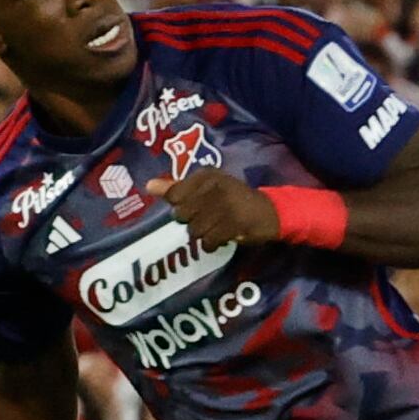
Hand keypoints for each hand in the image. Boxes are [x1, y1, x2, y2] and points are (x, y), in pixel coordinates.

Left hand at [147, 167, 279, 250]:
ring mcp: (225, 205)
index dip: (181, 207)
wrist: (270, 211)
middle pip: (181, 215)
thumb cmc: (234, 199)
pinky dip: (212, 244)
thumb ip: (177, 188)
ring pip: (194, 230)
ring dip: (204, 234)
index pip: (174, 195)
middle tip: (209, 218)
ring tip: (217, 227)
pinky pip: (208, 241)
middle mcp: (215, 187)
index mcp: (206, 175)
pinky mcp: (233, 224)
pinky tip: (222, 237)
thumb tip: (149, 186)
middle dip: (193, 221)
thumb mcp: (207, 188)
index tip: (197, 208)